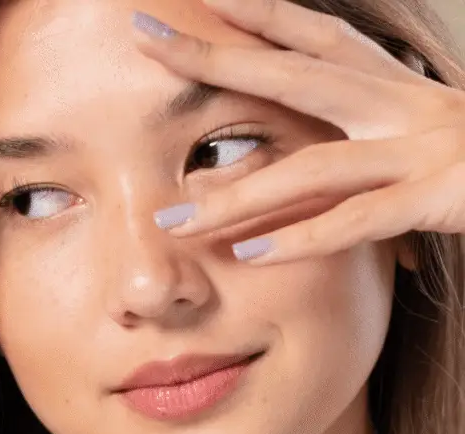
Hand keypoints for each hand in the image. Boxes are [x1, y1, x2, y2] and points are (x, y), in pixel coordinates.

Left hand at [131, 0, 464, 264]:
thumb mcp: (414, 136)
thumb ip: (345, 146)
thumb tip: (261, 165)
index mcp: (393, 84)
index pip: (311, 36)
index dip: (254, 14)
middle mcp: (400, 103)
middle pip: (292, 71)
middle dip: (218, 57)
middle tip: (149, 39)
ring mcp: (419, 149)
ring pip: (310, 167)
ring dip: (236, 196)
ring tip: (175, 222)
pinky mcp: (440, 196)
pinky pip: (357, 221)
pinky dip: (302, 240)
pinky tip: (250, 256)